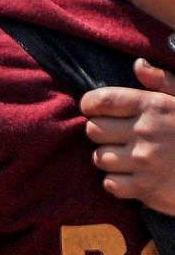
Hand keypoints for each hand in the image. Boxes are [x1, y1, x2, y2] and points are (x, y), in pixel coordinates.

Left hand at [82, 59, 174, 214]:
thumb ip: (164, 83)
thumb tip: (138, 65)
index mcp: (154, 106)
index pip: (101, 101)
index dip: (91, 105)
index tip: (94, 110)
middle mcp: (146, 132)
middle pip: (93, 130)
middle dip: (102, 133)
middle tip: (119, 137)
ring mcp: (144, 161)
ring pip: (99, 158)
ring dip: (110, 158)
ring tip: (130, 157)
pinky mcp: (145, 188)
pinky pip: (110, 183)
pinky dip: (118, 182)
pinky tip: (135, 176)